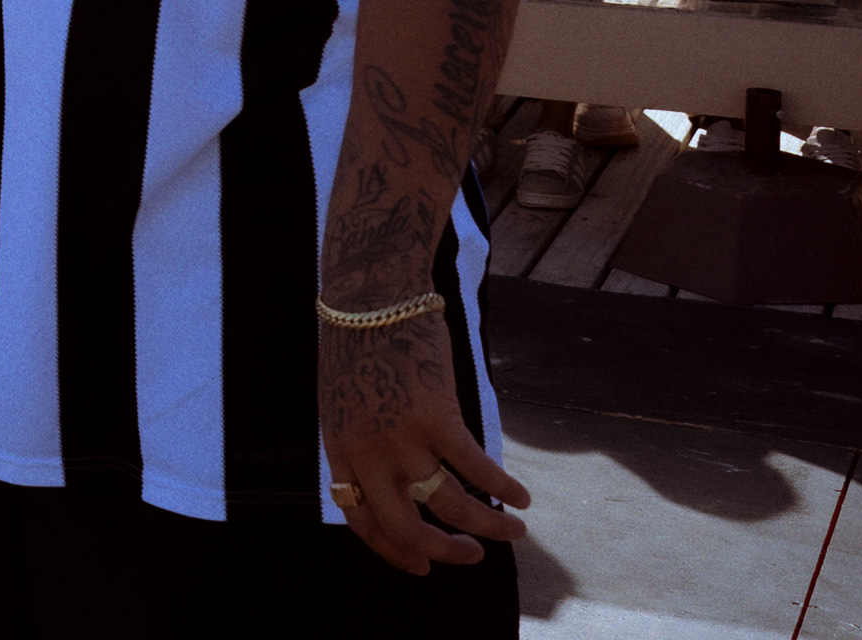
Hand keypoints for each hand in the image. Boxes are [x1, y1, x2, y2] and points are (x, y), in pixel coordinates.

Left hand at [321, 307, 532, 571]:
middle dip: (442, 552)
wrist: (371, 296)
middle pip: (405, 527)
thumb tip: (394, 483)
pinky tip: (522, 497)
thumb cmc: (358, 344)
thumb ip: (362, 444)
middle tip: (471, 556)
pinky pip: (476, 468)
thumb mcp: (343, 403)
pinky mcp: (435, 417)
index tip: (421, 566)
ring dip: (488, 527)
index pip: (362, 519)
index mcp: (340, 450)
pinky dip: (503, 488)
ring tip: (515, 532)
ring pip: (449, 505)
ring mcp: (401, 437)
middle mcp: (367, 453)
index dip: (393, 550)